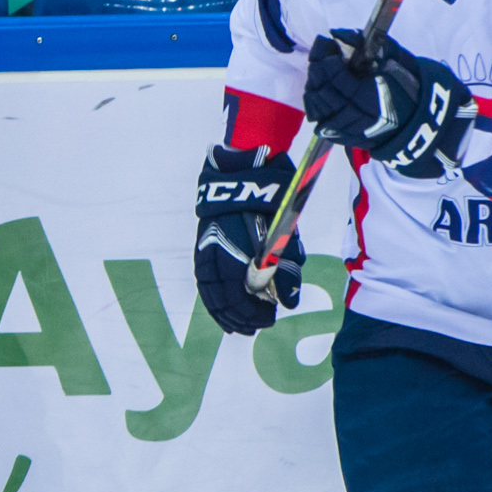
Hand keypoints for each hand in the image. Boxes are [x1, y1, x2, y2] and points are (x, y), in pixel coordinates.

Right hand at [194, 143, 301, 333]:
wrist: (244, 166)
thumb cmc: (270, 199)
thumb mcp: (285, 233)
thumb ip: (286, 269)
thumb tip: (288, 303)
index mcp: (233, 251)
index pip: (237, 296)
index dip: (252, 313)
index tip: (269, 319)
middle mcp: (213, 253)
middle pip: (220, 299)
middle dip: (240, 316)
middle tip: (259, 325)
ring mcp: (204, 248)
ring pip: (209, 291)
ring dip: (224, 311)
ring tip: (239, 324)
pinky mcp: (203, 243)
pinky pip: (204, 278)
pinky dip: (213, 296)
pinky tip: (224, 304)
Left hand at [304, 30, 473, 179]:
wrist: (413, 122)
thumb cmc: (406, 87)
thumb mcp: (396, 60)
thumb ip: (372, 45)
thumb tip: (339, 32)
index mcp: (372, 99)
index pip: (337, 78)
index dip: (328, 59)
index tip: (329, 44)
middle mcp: (356, 118)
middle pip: (322, 90)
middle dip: (318, 67)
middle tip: (323, 52)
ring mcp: (345, 130)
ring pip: (316, 104)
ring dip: (314, 82)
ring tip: (321, 68)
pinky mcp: (339, 136)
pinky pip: (317, 117)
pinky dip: (314, 100)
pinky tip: (320, 87)